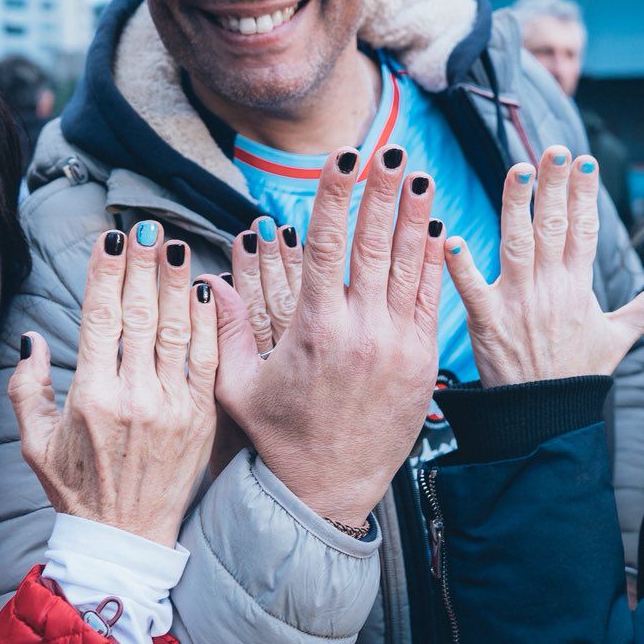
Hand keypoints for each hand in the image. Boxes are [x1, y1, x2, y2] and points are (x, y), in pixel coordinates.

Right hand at [10, 225, 217, 546]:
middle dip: (143, 266)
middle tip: (146, 226)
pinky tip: (208, 290)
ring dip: (176, 283)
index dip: (107, 275)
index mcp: (90, 398)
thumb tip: (32, 337)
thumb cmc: (75, 490)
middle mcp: (133, 398)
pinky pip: (206, 359)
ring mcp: (172, 408)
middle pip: (140, 315)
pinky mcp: (201, 418)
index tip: (111, 240)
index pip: (100, 319)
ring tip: (175, 245)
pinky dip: (207, 323)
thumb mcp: (34, 442)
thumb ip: (28, 387)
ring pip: (176, 330)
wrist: (126, 539)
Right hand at [211, 146, 443, 528]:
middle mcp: (360, 330)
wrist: (327, 494)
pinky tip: (435, 231)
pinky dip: (433, 262)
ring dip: (415, 217)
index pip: (327, 245)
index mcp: (314, 328)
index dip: (336, 196)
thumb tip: (208, 281)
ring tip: (421, 175)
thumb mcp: (238, 386)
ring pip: (409, 266)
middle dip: (383, 192)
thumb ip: (227, 330)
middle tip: (391, 149)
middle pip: (375, 244)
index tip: (345, 158)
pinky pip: (429, 300)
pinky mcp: (421, 363)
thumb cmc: (278, 438)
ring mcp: (396, 345)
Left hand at [447, 146, 643, 384]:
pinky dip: (460, 264)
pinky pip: (471, 287)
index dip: (583, 195)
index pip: (583, 230)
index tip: (584, 162)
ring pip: (517, 244)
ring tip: (517, 169)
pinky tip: (450, 236)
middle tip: (554, 150)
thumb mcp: (617, 340)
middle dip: (554, 186)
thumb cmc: (577, 374)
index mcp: (578, 287)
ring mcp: (518, 302)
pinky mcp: (486, 320)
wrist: (546, 418)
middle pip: (552, 227)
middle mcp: (550, 288)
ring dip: (515, 205)